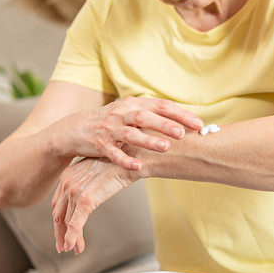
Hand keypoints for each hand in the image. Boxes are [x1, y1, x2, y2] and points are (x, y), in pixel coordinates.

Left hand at [51, 155, 140, 253]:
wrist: (132, 158)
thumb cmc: (120, 163)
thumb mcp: (98, 172)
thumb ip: (89, 182)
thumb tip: (91, 193)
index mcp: (68, 175)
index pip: (59, 203)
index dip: (60, 220)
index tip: (63, 232)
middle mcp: (67, 182)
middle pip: (58, 213)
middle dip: (60, 232)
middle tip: (63, 246)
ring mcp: (75, 191)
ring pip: (66, 221)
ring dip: (69, 238)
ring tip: (73, 249)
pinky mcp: (85, 200)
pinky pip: (75, 223)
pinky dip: (73, 237)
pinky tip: (74, 247)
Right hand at [53, 96, 203, 172]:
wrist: (74, 129)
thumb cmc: (111, 122)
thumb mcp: (130, 113)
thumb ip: (153, 115)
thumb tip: (183, 121)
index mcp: (134, 105)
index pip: (161, 105)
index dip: (180, 114)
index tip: (199, 124)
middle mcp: (122, 114)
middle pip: (146, 117)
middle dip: (166, 125)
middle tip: (183, 133)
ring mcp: (110, 129)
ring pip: (131, 134)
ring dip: (148, 141)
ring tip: (165, 148)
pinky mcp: (99, 145)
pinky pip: (113, 153)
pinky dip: (125, 160)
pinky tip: (138, 167)